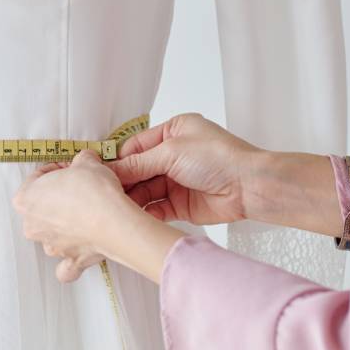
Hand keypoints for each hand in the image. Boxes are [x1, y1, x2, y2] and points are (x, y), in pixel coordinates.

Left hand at [12, 149, 141, 282]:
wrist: (113, 219)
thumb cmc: (94, 192)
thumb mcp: (86, 162)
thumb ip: (81, 160)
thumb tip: (86, 161)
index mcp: (26, 199)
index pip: (37, 179)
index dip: (56, 170)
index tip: (71, 168)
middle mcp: (33, 225)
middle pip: (41, 208)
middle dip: (58, 198)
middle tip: (80, 189)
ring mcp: (50, 245)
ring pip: (51, 234)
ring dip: (64, 226)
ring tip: (87, 213)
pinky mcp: (69, 260)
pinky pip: (65, 267)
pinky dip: (69, 261)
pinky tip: (76, 252)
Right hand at [109, 113, 259, 225]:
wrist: (249, 186)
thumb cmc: (219, 158)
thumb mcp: (172, 151)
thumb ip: (139, 163)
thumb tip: (111, 169)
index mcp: (173, 132)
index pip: (135, 146)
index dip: (118, 161)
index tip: (100, 173)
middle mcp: (173, 155)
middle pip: (138, 169)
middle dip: (124, 181)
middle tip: (104, 193)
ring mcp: (176, 180)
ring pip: (145, 190)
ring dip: (132, 199)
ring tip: (115, 207)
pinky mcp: (180, 204)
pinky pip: (156, 208)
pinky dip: (145, 213)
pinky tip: (133, 217)